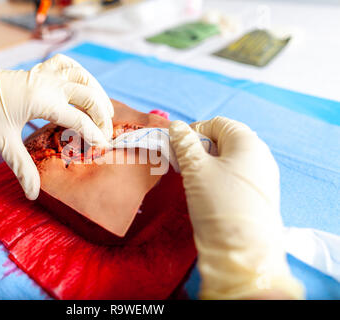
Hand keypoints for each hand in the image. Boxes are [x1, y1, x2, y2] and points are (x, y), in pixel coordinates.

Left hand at [0, 54, 113, 199]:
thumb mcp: (3, 142)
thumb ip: (22, 168)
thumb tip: (33, 195)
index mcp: (42, 100)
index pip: (79, 119)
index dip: (94, 134)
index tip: (103, 147)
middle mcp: (48, 83)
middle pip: (88, 96)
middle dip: (102, 115)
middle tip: (106, 133)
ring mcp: (44, 74)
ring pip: (82, 76)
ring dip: (96, 92)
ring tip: (104, 110)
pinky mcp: (38, 71)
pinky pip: (66, 64)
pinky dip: (79, 73)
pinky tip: (83, 84)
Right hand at [169, 117, 303, 298]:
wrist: (243, 252)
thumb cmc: (219, 203)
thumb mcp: (196, 169)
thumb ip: (185, 143)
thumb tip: (176, 125)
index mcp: (248, 141)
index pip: (217, 123)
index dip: (194, 131)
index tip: (177, 147)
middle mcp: (260, 154)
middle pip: (224, 140)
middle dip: (200, 149)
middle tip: (182, 164)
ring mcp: (262, 176)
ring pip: (229, 160)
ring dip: (207, 165)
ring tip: (192, 180)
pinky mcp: (259, 196)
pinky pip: (236, 177)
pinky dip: (219, 179)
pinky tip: (208, 193)